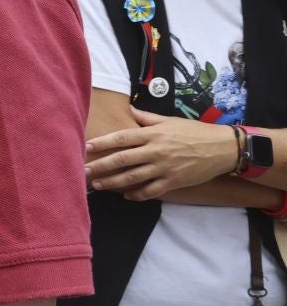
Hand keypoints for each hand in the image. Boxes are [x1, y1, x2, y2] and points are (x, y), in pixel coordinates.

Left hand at [86, 108, 242, 200]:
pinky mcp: (174, 181)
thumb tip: (128, 109)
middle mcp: (156, 151)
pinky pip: (151, 191)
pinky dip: (137, 194)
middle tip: (83, 171)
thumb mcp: (170, 120)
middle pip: (122, 160)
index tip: (87, 146)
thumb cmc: (194, 132)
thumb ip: (147, 118)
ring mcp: (165, 168)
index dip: (103, 142)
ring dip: (113, 182)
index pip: (122, 137)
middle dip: (101, 166)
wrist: (223, 148)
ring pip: (133, 177)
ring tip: (98, 185)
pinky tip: (126, 196)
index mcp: (154, 134)